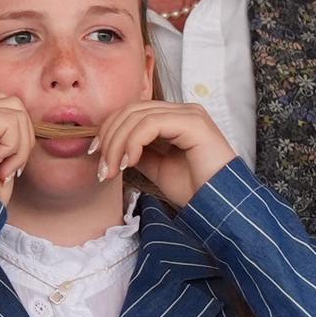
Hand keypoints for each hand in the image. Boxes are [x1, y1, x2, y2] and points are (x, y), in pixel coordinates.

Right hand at [0, 94, 32, 203]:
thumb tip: (26, 122)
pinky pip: (11, 122)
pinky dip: (13, 149)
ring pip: (16, 110)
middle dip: (24, 135)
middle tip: (10, 166)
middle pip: (13, 102)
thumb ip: (7, 135)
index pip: (5, 106)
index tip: (8, 166)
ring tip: (2, 168)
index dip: (18, 134)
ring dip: (19, 145)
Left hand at [92, 99, 236, 207]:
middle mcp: (183, 111)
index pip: (133, 111)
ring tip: (112, 169)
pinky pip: (152, 124)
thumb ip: (139, 152)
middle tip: (102, 167)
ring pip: (138, 115)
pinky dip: (133, 142)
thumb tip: (113, 147)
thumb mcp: (157, 168)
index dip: (110, 129)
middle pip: (132, 110)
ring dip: (118, 143)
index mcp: (175, 118)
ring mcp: (189, 114)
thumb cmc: (195, 190)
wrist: (218, 206)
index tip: (97, 155)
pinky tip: (129, 162)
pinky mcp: (193, 123)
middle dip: (109, 137)